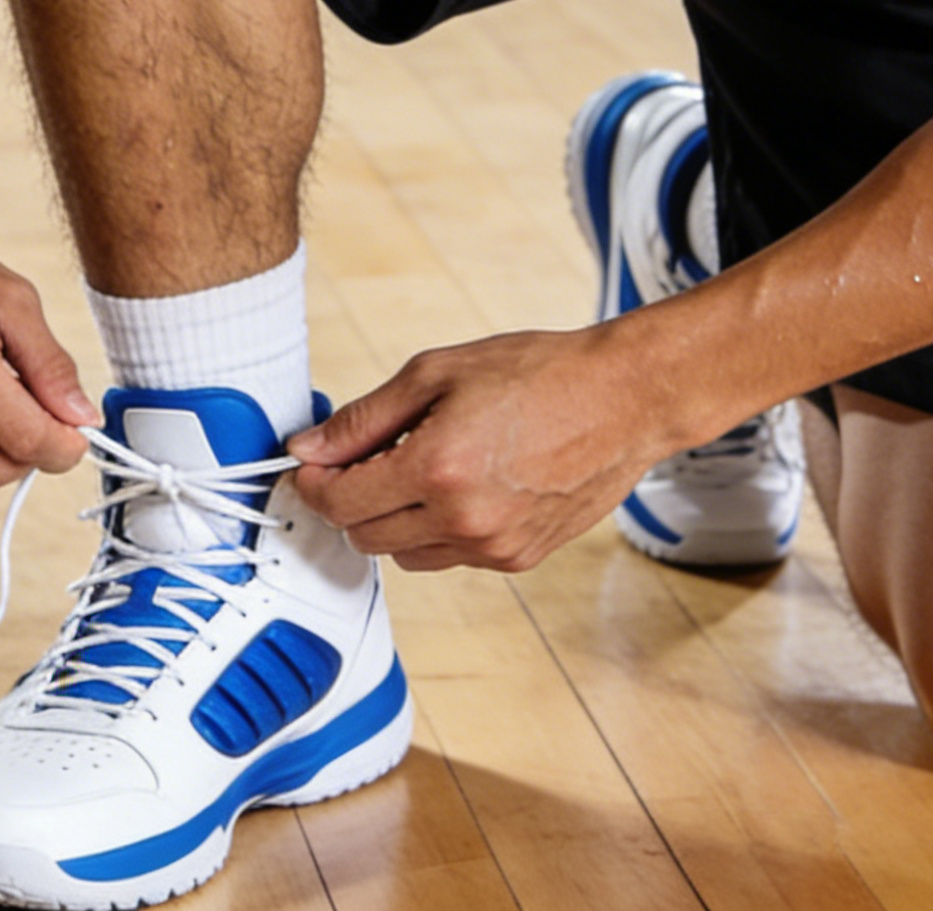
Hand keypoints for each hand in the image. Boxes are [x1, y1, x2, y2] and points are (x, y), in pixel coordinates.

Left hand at [287, 329, 671, 572]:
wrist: (624, 399)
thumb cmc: (538, 374)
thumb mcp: (436, 373)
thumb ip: (363, 418)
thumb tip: (308, 448)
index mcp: (436, 468)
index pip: (338, 502)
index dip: (314, 483)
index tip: (314, 464)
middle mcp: (462, 518)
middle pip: (363, 536)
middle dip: (351, 500)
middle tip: (368, 458)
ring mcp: (493, 546)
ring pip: (403, 555)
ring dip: (394, 520)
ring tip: (425, 468)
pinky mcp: (518, 558)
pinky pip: (449, 558)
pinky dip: (438, 530)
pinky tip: (464, 486)